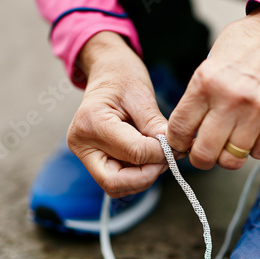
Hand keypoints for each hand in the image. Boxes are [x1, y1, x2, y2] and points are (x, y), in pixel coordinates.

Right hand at [67, 32, 169, 197]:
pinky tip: (148, 157)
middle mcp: (81, 144)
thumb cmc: (123, 78)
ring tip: (159, 155)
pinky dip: (137, 175)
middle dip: (148, 175)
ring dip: (144, 177)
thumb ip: (155, 126)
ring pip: (117, 187)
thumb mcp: (142, 96)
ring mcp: (85, 155)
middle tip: (168, 158)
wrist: (107, 72)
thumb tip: (172, 151)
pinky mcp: (93, 161)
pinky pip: (118, 180)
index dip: (161, 154)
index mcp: (91, 123)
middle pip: (116, 182)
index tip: (177, 147)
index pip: (134, 153)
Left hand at [167, 7, 259, 169]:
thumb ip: (197, 100)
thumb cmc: (244, 47)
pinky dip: (253, 149)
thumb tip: (185, 135)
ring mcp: (257, 112)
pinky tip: (252, 133)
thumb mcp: (208, 66)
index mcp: (205, 83)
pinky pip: (259, 154)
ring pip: (232, 160)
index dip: (176, 144)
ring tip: (230, 140)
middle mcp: (230, 99)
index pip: (179, 130)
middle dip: (200, 157)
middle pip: (204, 154)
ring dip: (228, 155)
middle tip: (204, 150)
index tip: (181, 145)